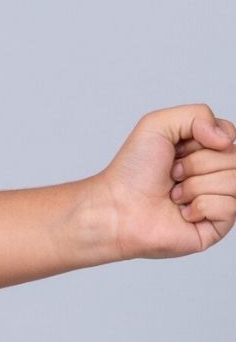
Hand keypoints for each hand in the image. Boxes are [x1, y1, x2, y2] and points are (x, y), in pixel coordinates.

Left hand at [92, 105, 235, 260]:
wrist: (118, 207)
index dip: (205, 139)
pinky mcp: (218, 225)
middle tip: (172, 172)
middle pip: (233, 158)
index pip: (229, 136)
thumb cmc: (133, 170)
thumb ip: (197, 115)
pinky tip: (182, 212)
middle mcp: (214, 174)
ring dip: (195, 185)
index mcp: (203, 149)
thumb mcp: (157, 125)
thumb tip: (227, 139)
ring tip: (174, 193)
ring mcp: (218, 199)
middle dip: (196, 163)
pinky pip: (229, 207)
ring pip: (234, 181)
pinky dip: (200, 206)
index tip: (178, 148)